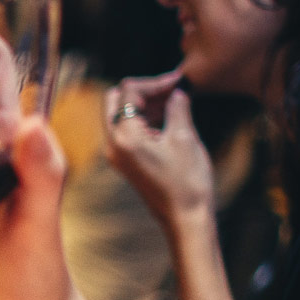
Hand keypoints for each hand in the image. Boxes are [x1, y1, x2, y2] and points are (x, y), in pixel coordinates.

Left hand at [103, 72, 214, 227]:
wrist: (185, 218)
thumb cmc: (188, 181)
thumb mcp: (185, 138)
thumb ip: (178, 108)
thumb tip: (177, 92)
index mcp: (125, 136)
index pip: (128, 92)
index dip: (154, 83)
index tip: (177, 81)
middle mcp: (112, 144)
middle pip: (116, 100)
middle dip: (143, 91)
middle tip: (172, 90)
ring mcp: (115, 154)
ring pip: (119, 114)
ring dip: (143, 104)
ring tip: (174, 101)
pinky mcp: (123, 161)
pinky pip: (125, 130)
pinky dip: (142, 119)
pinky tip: (166, 117)